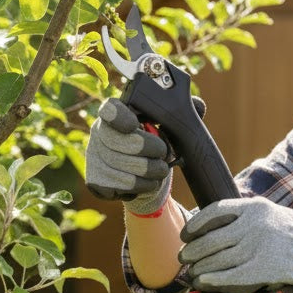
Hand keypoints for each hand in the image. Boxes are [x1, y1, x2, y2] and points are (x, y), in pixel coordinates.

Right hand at [85, 97, 170, 214]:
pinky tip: (146, 182)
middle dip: (152, 149)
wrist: (144, 178)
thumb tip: (198, 106)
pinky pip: (124, 186)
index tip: (137, 124)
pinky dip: (143, 186)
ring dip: (153, 171)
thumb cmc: (155, 146)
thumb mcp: (168, 126)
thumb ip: (181, 112)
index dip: (122, 117)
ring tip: (160, 169)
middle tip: (164, 153)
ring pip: (127, 167)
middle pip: (124, 142)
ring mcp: (94, 157)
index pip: (110, 109)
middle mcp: (99, 133)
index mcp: (115, 113)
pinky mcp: (96, 181)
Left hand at [179, 197, 292, 292]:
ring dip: (200, 268)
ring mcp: (257, 248)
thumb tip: (214, 223)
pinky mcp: (262, 269)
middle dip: (193, 251)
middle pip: (211, 239)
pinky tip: (203, 282)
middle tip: (185, 258)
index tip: (187, 234)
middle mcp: (254, 225)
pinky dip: (212, 279)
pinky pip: (229, 276)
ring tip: (193, 273)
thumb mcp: (272, 212)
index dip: (195, 225)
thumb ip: (246, 214)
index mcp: (254, 207)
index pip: (214, 212)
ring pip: (217, 259)